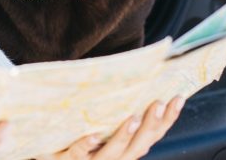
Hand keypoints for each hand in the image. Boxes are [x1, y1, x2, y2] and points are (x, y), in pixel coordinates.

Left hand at [39, 97, 184, 159]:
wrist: (47, 149)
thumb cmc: (79, 130)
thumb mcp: (103, 120)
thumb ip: (119, 106)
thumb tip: (139, 73)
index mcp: (126, 148)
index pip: (152, 135)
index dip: (167, 119)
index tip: (178, 97)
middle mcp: (114, 158)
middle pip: (137, 146)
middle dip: (149, 126)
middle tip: (158, 104)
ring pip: (112, 154)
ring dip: (123, 137)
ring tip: (133, 118)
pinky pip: (77, 153)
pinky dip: (86, 145)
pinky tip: (92, 135)